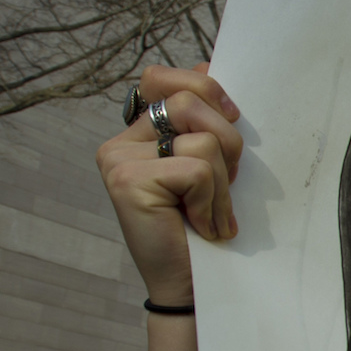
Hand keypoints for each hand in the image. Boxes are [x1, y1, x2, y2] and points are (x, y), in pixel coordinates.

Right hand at [97, 63, 241, 304]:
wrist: (194, 284)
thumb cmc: (207, 224)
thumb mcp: (213, 165)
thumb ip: (205, 121)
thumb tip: (210, 65)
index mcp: (140, 131)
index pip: (162, 77)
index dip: (203, 86)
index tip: (232, 115)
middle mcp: (121, 140)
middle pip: (190, 101)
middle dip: (229, 141)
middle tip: (228, 179)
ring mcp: (118, 159)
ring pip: (203, 140)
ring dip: (223, 183)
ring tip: (212, 212)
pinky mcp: (127, 180)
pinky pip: (197, 169)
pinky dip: (214, 202)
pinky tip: (202, 225)